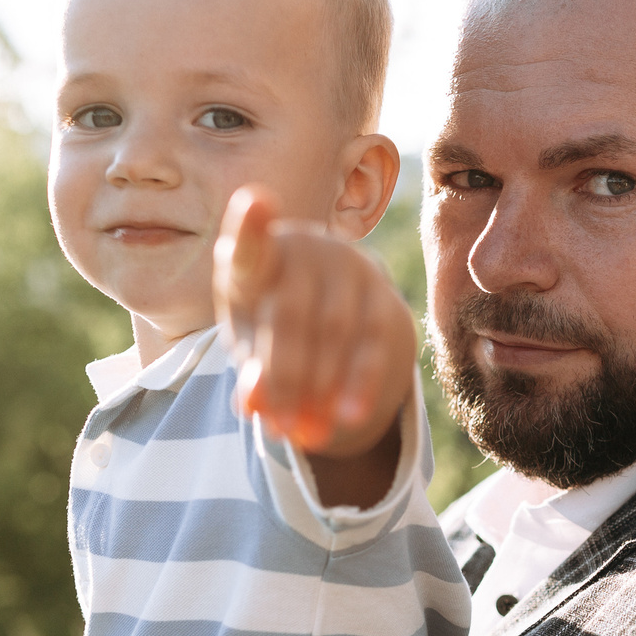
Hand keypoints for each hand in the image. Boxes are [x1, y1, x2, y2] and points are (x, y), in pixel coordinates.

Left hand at [215, 187, 415, 463]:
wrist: (331, 323)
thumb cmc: (275, 332)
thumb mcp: (253, 350)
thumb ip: (251, 371)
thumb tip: (255, 404)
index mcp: (259, 259)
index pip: (251, 246)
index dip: (251, 226)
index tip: (256, 202)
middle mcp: (306, 249)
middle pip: (291, 312)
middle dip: (284, 375)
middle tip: (276, 425)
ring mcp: (350, 266)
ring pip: (335, 330)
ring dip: (320, 387)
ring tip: (306, 434)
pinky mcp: (384, 295)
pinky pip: (372, 343)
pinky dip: (359, 384)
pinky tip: (349, 417)